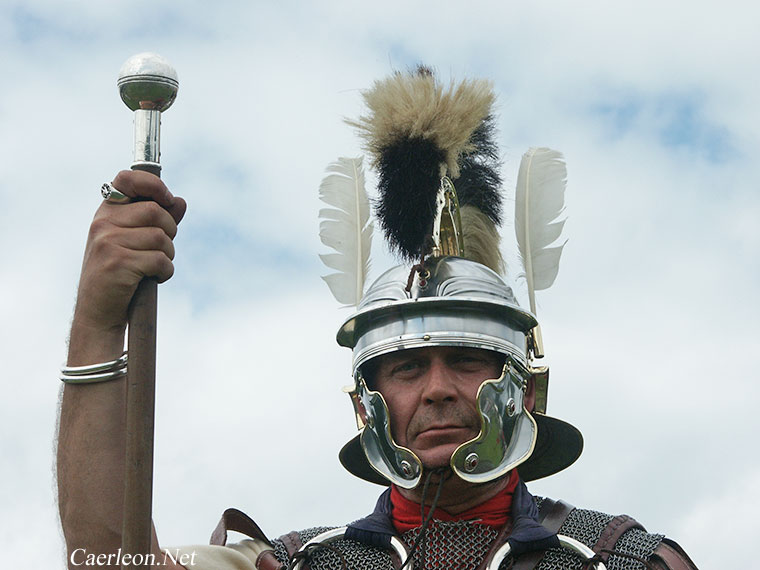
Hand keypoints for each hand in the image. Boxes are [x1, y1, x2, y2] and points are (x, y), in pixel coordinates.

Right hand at [70, 170, 186, 358]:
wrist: (98, 312)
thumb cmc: (120, 275)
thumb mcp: (134, 242)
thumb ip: (157, 221)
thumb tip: (180, 201)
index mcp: (106, 213)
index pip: (127, 179)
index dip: (153, 184)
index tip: (167, 199)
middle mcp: (102, 222)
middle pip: (156, 212)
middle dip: (170, 231)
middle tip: (161, 250)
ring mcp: (107, 242)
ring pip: (161, 237)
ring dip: (168, 255)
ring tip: (154, 267)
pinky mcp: (117, 262)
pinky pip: (160, 260)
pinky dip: (165, 272)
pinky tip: (152, 279)